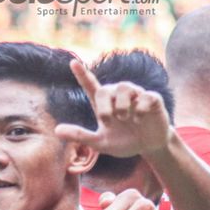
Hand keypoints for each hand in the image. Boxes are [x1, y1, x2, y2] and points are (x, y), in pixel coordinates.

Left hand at [55, 59, 170, 158]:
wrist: (148, 146)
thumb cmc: (123, 141)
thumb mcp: (100, 143)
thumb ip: (80, 136)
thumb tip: (56, 131)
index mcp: (104, 104)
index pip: (91, 85)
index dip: (82, 74)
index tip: (72, 63)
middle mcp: (118, 96)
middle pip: (105, 90)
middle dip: (104, 107)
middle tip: (109, 122)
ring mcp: (136, 95)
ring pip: (125, 87)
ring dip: (122, 105)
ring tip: (125, 119)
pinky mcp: (152, 98)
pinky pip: (146, 95)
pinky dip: (141, 108)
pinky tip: (140, 119)